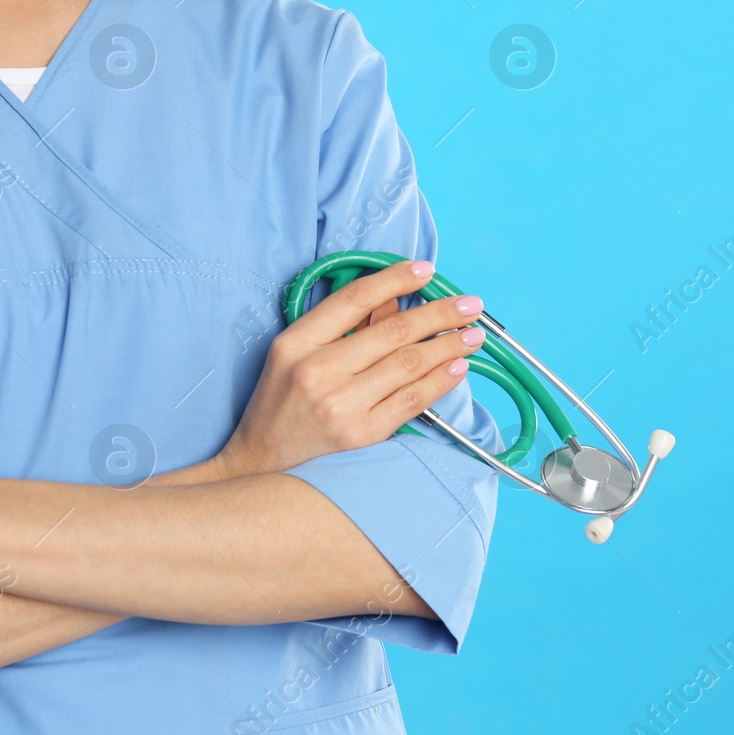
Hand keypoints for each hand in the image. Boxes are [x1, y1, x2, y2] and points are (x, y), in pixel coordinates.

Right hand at [215, 259, 485, 476]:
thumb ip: (342, 325)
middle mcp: (318, 371)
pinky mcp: (361, 435)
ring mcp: (341, 406)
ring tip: (473, 335)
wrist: (260, 464)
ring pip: (409, 364)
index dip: (395, 279)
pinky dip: (440, 381)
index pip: (354, 299)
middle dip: (440, 314)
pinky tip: (458, 368)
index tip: (426, 270)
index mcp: (297, 343)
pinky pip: (412, 400)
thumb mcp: (295, 353)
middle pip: (392, 332)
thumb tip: (395, 300)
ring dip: (448, 346)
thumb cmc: (279, 402)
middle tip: (471, 305)